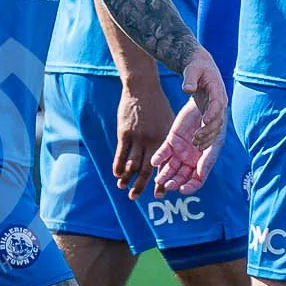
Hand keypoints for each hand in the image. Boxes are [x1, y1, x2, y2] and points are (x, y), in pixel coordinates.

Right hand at [112, 72, 171, 198]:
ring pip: (132, 164)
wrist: (142, 88)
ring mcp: (138, 137)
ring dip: (126, 178)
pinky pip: (121, 154)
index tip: (159, 195)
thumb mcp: (168, 122)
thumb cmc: (157, 106)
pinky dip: (118, 166)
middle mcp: (153, 141)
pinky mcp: (125, 133)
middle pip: (146, 170)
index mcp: (167, 140)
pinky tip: (116, 174)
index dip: (161, 182)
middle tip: (134, 198)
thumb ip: (167, 141)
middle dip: (140, 186)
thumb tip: (166, 161)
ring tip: (123, 188)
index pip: (164, 167)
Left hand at [148, 52, 226, 196]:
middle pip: (193, 170)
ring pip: (179, 166)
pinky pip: (167, 153)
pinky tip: (154, 162)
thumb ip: (193, 83)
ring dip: (170, 175)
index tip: (187, 186)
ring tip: (159, 181)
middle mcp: (202, 143)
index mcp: (215, 135)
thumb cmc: (204, 75)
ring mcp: (188, 143)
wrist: (198, 77)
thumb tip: (187, 87)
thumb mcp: (200, 75)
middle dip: (182, 180)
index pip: (209, 161)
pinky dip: (161, 158)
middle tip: (170, 186)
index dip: (200, 175)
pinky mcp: (175, 138)